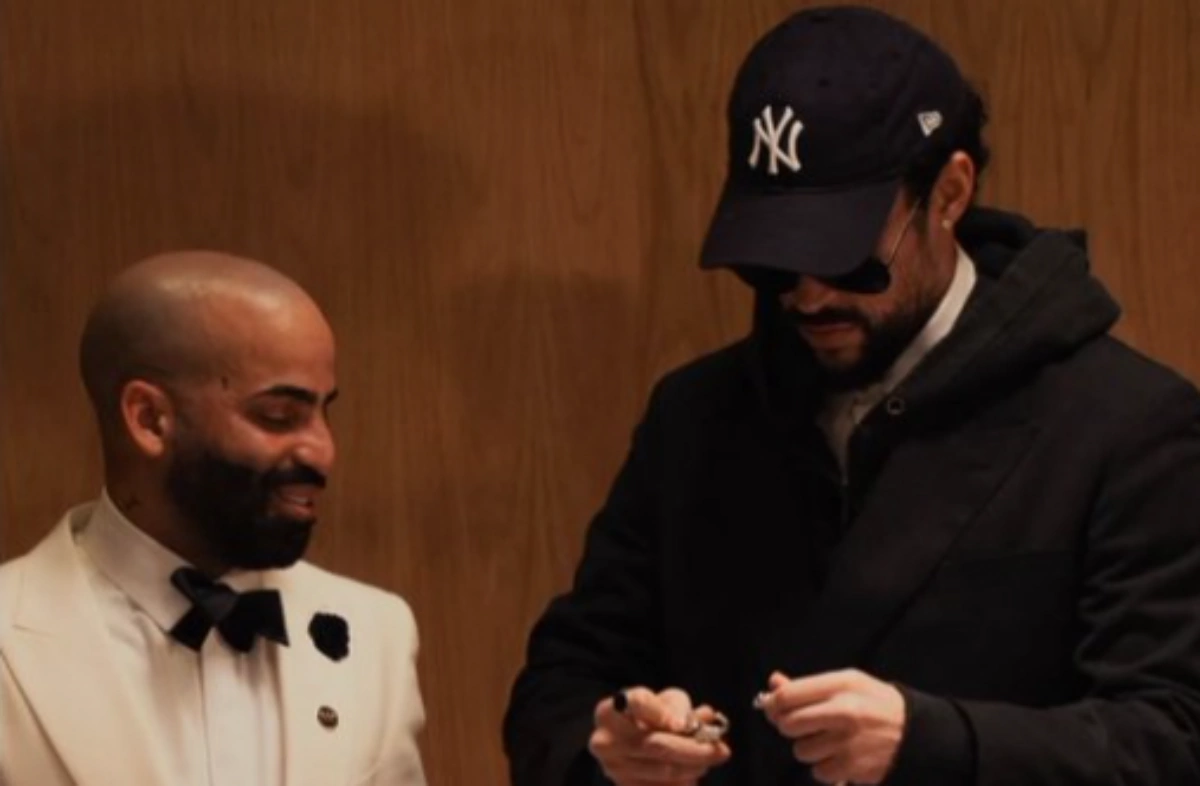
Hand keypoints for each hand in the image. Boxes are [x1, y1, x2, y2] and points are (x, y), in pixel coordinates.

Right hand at [589, 686, 730, 785]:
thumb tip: (704, 719)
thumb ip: (681, 709)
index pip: (638, 703)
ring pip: (664, 770)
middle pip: (657, 745)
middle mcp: (605, 741)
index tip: (687, 723)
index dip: (664, 713)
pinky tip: (692, 774)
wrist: (626, 743)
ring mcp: (614, 769)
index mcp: (610, 710)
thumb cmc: (649, 717)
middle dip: (695, 749)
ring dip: (694, 767)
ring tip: (708, 759)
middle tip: (722, 750)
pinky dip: (684, 783)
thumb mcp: (663, 701)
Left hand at [758, 669, 904, 784]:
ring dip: (808, 748)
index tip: (774, 706)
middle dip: (788, 726)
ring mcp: (848, 742)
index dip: (774, 703)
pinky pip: (818, 771)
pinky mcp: (853, 768)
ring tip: (828, 740)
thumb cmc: (874, 703)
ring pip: (801, 750)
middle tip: (802, 725)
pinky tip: (839, 755)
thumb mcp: (847, 683)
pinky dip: (824, 766)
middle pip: (788, 724)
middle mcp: (843, 712)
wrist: (916, 732)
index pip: (788, 696)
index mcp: (841, 685)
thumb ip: (808, 685)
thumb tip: (773, 684)